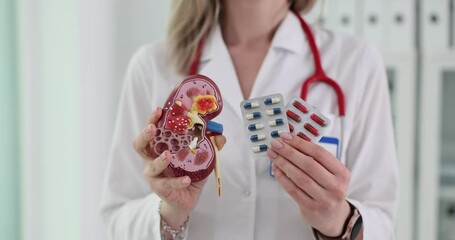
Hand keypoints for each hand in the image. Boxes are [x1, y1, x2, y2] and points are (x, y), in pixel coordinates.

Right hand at [133, 107, 225, 228]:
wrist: (186, 198)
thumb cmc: (189, 172)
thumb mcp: (201, 157)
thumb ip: (210, 146)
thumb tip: (220, 136)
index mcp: (159, 146)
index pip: (152, 129)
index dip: (153, 119)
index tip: (159, 109)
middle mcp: (151, 158)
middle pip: (139, 144)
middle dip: (145, 135)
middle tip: (153, 128)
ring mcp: (153, 174)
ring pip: (151, 166)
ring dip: (159, 160)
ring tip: (168, 155)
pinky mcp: (160, 188)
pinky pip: (167, 184)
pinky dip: (177, 182)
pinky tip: (186, 179)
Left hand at [267, 132, 350, 236]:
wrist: (331, 217)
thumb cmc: (327, 189)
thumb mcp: (330, 173)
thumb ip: (315, 159)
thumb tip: (289, 142)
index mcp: (342, 173)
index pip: (319, 153)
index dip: (300, 143)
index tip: (286, 137)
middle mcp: (336, 186)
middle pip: (309, 164)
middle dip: (289, 152)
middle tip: (275, 144)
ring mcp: (324, 199)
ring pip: (300, 177)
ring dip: (283, 164)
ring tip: (273, 155)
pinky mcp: (311, 208)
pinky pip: (293, 190)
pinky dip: (282, 178)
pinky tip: (276, 170)